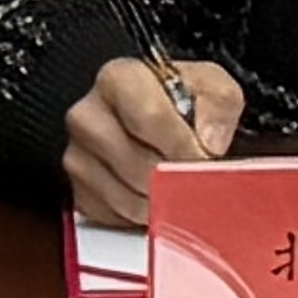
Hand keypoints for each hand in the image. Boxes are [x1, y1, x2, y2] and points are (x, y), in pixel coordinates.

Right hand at [62, 51, 242, 225]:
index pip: (149, 116)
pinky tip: (156, 194)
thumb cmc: (179, 101)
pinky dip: (144, 215)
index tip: (204, 159)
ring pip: (130, 199)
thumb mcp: (212, 87)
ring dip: (163, 201)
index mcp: (118, 79)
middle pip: (139, 164)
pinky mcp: (80, 194)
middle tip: (198, 176)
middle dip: (176, 177)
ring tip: (179, 184)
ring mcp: (78, 158)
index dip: (182, 143)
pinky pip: (118, 218)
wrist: (155, 120)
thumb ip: (218, 105)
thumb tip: (208, 140)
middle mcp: (88, 117)